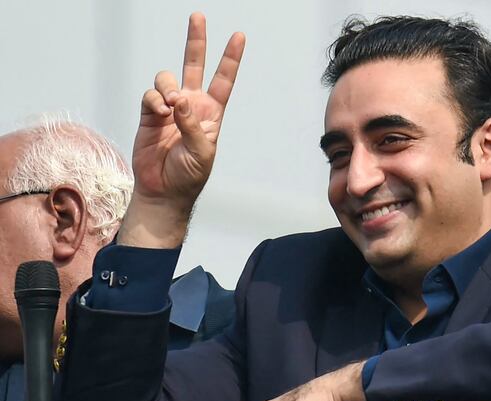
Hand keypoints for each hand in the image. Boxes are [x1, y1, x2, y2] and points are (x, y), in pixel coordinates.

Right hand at [121, 13, 244, 247]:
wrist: (164, 190)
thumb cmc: (190, 175)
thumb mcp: (202, 152)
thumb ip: (192, 124)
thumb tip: (178, 100)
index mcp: (211, 114)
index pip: (224, 81)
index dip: (230, 59)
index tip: (239, 36)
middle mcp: (191, 105)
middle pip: (195, 66)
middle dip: (196, 41)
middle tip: (198, 16)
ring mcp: (169, 108)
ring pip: (167, 78)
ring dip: (168, 87)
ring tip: (170, 108)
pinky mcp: (149, 114)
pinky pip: (150, 95)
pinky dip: (154, 100)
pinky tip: (159, 114)